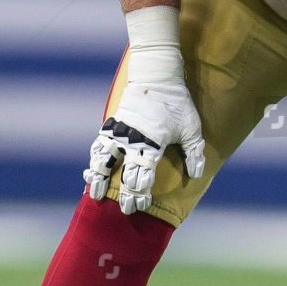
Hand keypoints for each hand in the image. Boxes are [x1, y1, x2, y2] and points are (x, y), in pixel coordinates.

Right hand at [84, 80, 206, 214]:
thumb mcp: (192, 128)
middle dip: (125, 194)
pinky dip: (94, 159)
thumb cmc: (177, 103)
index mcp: (152, 145)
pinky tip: (90, 169)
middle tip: (126, 210)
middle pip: (124, 175)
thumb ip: (194, 153)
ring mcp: (119, 132)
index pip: (144, 176)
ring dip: (98, 179)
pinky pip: (99, 145)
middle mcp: (132, 141)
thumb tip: (196, 175)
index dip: (142, 194)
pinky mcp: (112, 123)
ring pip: (103, 160)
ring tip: (95, 194)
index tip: (142, 204)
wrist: (156, 75)